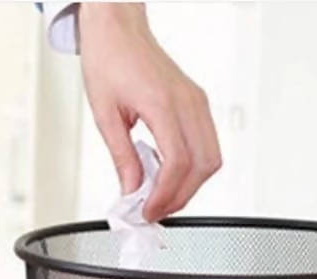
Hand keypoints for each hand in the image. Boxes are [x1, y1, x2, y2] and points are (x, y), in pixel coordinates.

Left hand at [78, 3, 221, 221]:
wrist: (118, 29)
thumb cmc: (109, 59)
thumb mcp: (105, 114)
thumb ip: (122, 157)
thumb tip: (131, 190)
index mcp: (162, 103)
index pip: (176, 162)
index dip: (164, 195)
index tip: (147, 211)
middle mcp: (187, 102)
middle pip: (202, 165)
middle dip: (180, 196)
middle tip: (155, 210)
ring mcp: (196, 102)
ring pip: (211, 158)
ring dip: (190, 185)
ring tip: (162, 197)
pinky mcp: (197, 104)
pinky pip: (207, 145)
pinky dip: (192, 168)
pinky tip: (169, 175)